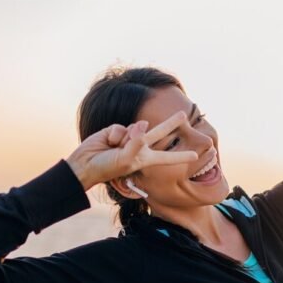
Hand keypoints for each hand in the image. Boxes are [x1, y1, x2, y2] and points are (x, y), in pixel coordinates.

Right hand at [66, 111, 198, 189]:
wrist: (86, 163)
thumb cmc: (107, 168)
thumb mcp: (126, 161)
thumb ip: (136, 143)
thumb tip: (143, 124)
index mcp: (145, 159)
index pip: (167, 157)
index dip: (181, 156)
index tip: (196, 155)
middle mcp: (140, 147)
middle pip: (159, 133)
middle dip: (171, 123)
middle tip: (184, 114)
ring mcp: (129, 138)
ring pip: (136, 129)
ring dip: (125, 138)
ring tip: (114, 148)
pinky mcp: (117, 130)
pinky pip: (121, 127)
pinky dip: (114, 134)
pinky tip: (108, 141)